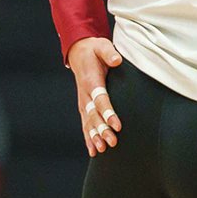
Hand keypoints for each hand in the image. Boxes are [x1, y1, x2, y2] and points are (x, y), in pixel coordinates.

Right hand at [68, 37, 122, 155]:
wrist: (79, 53)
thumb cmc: (94, 50)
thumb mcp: (102, 46)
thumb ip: (109, 52)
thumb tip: (117, 60)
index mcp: (90, 80)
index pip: (100, 99)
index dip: (108, 113)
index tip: (117, 125)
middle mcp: (84, 94)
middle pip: (93, 115)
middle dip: (102, 130)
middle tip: (112, 142)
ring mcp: (83, 102)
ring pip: (88, 122)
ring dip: (95, 137)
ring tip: (103, 150)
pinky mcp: (83, 106)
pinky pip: (85, 124)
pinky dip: (88, 138)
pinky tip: (94, 151)